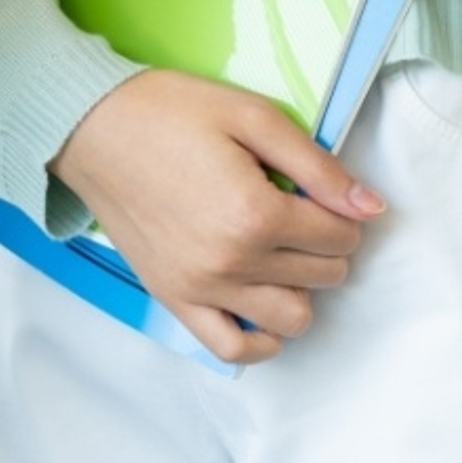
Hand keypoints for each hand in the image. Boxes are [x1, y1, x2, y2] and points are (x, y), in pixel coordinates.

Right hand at [53, 69, 383, 363]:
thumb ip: (316, 164)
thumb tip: (371, 207)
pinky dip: (261, 340)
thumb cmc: (168, 111)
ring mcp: (201, 288)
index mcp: (254, 213)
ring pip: (291, 319)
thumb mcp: (250, 115)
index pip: (339, 234)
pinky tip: (263, 306)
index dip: (344, 210)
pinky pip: (233, 350)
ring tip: (282, 252)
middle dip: (328, 244)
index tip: (326, 192)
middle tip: (305, 214)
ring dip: (302, 288)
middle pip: (323, 276)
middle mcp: (232, 262)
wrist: (90, 127)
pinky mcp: (174, 300)